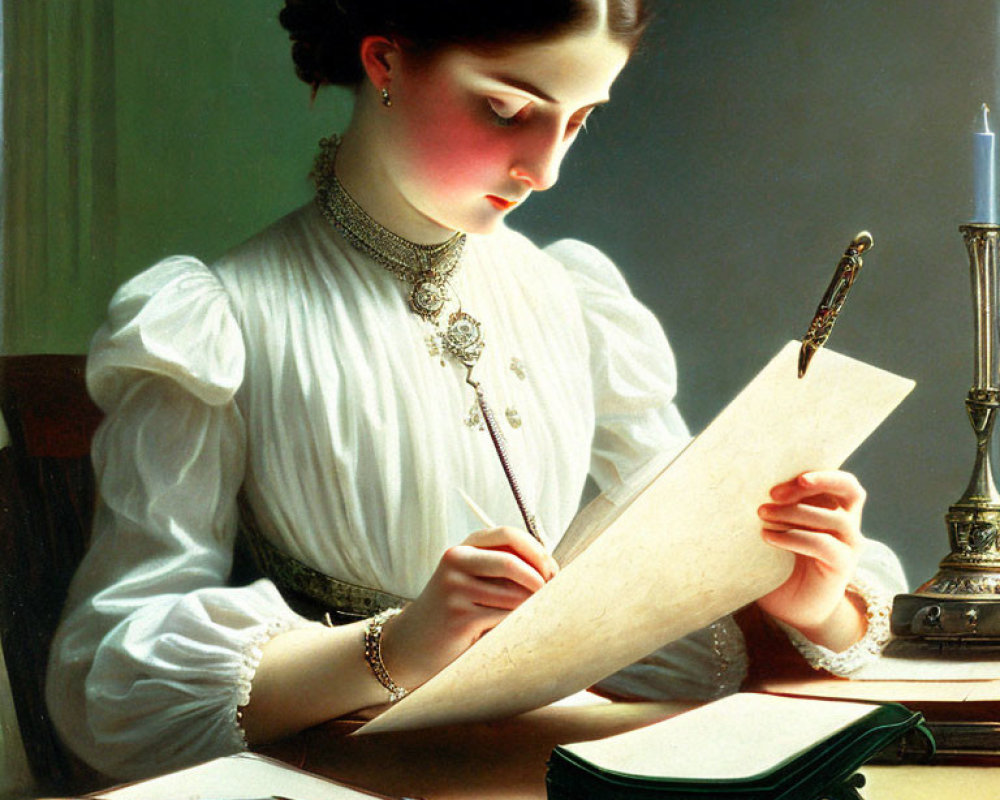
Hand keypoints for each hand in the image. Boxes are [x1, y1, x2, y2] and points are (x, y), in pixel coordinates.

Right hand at [380, 526, 557, 690]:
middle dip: (540, 579)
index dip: (536, 551)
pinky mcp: (459, 616)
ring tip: (535, 615)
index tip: (552, 570)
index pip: (508, 535)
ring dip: (532, 606)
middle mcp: (456, 562)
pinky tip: (517, 628)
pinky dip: (518, 622)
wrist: (413, 643)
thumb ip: (503, 570)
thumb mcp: (473, 581)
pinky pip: (504, 616)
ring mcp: (455, 588)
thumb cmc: (454, 611)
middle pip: (512, 562)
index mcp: (464, 548)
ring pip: (513, 594)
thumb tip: (552, 570)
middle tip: (552, 594)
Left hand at [756, 470, 867, 649]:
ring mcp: (848, 546)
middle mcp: (847, 524)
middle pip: (849, 490)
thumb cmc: (779, 564)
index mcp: (834, 509)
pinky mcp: (842, 567)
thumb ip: (773, 508)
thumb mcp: (777, 530)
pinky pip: (823, 545)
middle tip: (773, 493)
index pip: (841, 482)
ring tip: (762, 515)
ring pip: (834, 518)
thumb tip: (740, 484)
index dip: (822, 473)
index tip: (791, 476)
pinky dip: (794, 537)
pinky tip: (769, 538)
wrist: (794, 609)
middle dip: (814, 484)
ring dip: (795, 512)